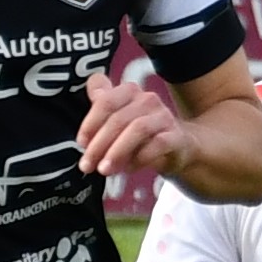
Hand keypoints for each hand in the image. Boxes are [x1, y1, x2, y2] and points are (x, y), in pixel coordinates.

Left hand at [76, 74, 196, 179]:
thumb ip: (101, 107)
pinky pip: (158, 144)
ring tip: (105, 169)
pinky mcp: (176, 136)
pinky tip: (129, 169)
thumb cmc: (142, 134)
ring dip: (117, 152)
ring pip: (137, 129)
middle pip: (118, 119)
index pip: (105, 101)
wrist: (179, 147)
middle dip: (99, 145)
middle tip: (88, 165)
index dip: (90, 123)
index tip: (82, 143)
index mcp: (129, 92)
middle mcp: (147, 100)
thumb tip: (87, 109)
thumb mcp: (118, 120)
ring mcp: (163, 117)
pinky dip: (140, 158)